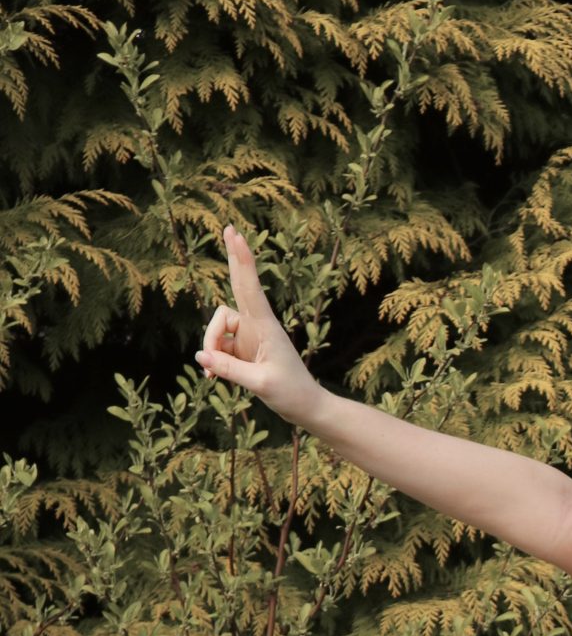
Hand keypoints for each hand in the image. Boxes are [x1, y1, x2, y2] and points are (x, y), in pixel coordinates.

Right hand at [194, 224, 321, 424]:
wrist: (307, 408)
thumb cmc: (291, 394)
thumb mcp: (260, 384)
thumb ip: (229, 369)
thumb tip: (201, 355)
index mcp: (266, 327)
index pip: (250, 288)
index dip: (242, 261)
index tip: (236, 235)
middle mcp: (257, 326)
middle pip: (238, 287)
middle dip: (233, 261)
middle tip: (228, 227)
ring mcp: (250, 336)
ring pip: (218, 328)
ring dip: (211, 346)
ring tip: (214, 375)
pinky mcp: (244, 349)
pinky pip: (219, 347)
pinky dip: (214, 360)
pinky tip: (213, 377)